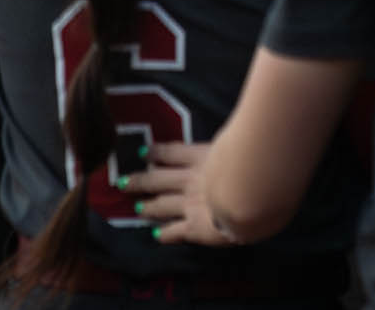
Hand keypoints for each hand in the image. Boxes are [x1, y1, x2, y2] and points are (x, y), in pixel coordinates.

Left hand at [123, 142, 242, 246]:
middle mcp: (191, 180)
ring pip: (162, 205)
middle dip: (140, 181)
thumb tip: (236, 137)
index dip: (156, 152)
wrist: (250, 190)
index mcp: (203, 157)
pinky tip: (157, 236)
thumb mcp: (241, 142)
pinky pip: (175, 231)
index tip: (143, 152)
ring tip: (138, 208)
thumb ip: (233, 143)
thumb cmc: (251, 161)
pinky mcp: (194, 227)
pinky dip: (165, 234)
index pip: (173, 152)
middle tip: (123, 183)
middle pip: (158, 179)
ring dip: (148, 207)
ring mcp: (190, 204)